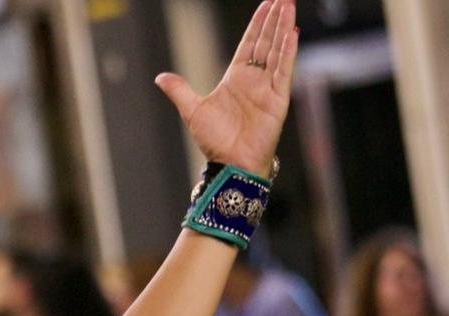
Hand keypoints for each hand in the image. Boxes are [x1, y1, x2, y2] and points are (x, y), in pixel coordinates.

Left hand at [155, 1, 297, 177]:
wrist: (230, 162)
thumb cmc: (215, 141)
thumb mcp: (192, 110)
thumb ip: (180, 90)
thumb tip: (161, 77)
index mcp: (236, 79)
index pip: (249, 44)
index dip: (258, 24)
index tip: (267, 5)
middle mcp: (254, 80)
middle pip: (266, 42)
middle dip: (274, 20)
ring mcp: (267, 88)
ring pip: (277, 51)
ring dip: (283, 28)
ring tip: (289, 6)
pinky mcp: (278, 99)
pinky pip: (284, 71)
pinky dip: (288, 51)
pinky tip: (291, 32)